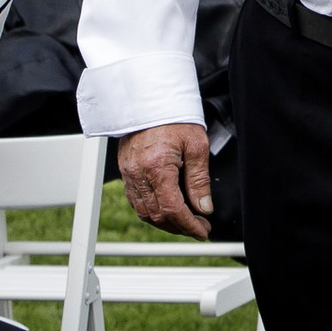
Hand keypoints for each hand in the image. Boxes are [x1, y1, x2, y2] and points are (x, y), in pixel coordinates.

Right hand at [120, 122, 213, 237]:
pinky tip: (166, 209)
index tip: (203, 231)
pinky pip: (136, 201)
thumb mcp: (196, 145)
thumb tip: (205, 206)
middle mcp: (139, 174)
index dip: (190, 226)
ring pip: (144, 213)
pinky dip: (151, 211)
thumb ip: (200, 180)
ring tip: (185, 222)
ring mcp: (129, 174)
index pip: (173, 210)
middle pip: (157, 216)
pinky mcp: (126, 171)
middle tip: (199, 227)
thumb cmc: (173, 116)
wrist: (148, 99)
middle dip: (180, 227)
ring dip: (165, 222)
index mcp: (157, 167)